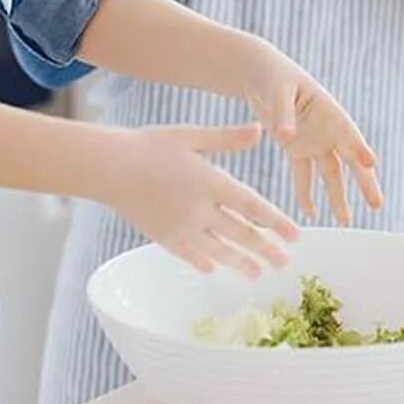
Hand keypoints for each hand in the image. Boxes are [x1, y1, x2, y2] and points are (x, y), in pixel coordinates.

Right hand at [105, 121, 298, 274]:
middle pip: (240, 234)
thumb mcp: (192, 135)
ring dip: (240, 262)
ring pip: (218, 249)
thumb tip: (259, 130)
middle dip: (265, 249)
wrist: (109, 166)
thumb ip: (227, 138)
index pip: (252, 206)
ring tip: (258, 272)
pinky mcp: (162, 236)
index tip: (295, 235)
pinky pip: (189, 254)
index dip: (276, 222)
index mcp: (210, 181)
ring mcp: (180, 226)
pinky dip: (205, 262)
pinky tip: (217, 268)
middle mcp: (199, 209)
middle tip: (285, 262)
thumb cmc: (151, 145)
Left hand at [245, 45, 382, 223]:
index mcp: (328, 110)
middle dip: (363, 182)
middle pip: (349, 160)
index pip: (348, 133)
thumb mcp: (278, 90)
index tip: (371, 163)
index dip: (360, 148)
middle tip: (377, 205)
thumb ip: (283, 113)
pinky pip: (304, 175)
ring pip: (330, 173)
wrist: (259, 73)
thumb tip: (284, 136)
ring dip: (337, 196)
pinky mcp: (296, 148)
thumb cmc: (273, 75)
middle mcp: (326, 129)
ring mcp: (313, 140)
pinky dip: (306, 193)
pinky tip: (311, 213)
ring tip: (345, 220)